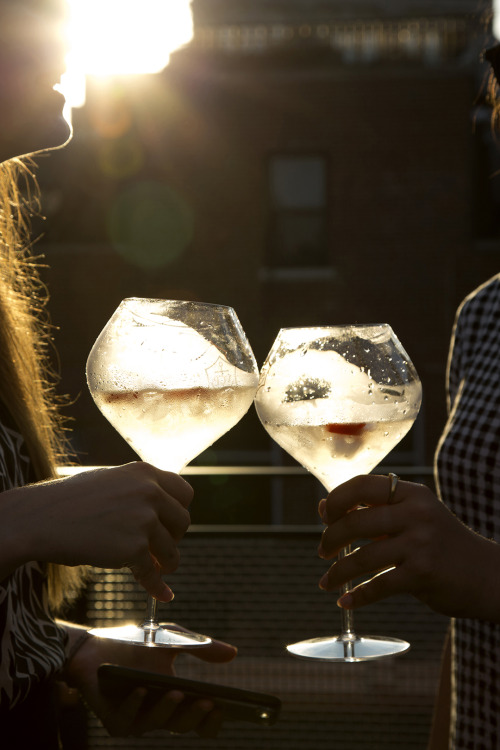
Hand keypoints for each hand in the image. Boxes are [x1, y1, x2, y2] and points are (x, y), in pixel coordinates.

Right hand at [3, 462, 191, 599]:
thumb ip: (138, 491)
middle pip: (183, 521)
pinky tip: (162, 594)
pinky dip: (157, 587)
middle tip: (160, 548)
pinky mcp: (134, 548)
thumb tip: (159, 512)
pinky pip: (152, 573)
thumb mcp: (111, 481)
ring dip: (167, 563)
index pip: (184, 492)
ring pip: (171, 550)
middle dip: (174, 538)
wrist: (41, 518)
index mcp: (144, 472)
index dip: (180, 510)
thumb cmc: (69, 501)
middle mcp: (150, 492)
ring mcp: (144, 520)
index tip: (172, 524)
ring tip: (159, 569)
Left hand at [65, 624, 237, 737]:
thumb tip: (234, 653)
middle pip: (183, 725)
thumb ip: (201, 648)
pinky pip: (126, 719)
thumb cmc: (137, 645)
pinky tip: (141, 690)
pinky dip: (134, 705)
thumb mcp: (174, 640)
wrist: (96, 645)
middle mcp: (158, 715)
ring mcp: (136, 719)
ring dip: (168, 710)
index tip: (227, 706)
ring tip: (177, 692)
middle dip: (196, 716)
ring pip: (157, 724)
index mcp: (175, 700)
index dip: (213, 718)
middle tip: (210, 703)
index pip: (199, 719)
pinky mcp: (114, 720)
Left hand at [317, 474, 499, 620]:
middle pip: (355, 521)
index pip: (363, 484)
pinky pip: (378, 585)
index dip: (337, 499)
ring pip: (362, 557)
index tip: (325, 516)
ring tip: (327, 581)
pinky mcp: (422, 574)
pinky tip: (345, 601)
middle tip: (322, 551)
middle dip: (331, 538)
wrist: (487, 576)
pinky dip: (357, 596)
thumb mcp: (415, 518)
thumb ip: (375, 512)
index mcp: (413, 494)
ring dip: (338, 572)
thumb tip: (324, 508)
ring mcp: (420, 544)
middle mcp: (417, 514)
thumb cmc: (441, 546)